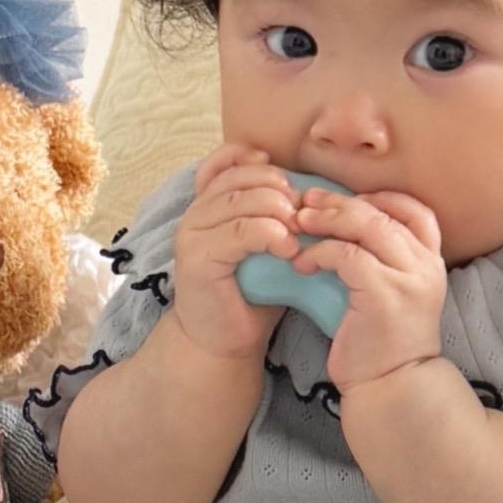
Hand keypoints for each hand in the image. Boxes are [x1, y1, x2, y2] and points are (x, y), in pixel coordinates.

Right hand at [168, 141, 296, 363]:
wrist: (223, 341)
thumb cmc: (251, 294)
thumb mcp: (266, 246)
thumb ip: (274, 215)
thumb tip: (311, 189)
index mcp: (207, 206)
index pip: (224, 162)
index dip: (254, 160)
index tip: (287, 178)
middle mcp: (194, 215)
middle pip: (240, 179)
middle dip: (280, 189)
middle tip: (306, 213)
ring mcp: (192, 234)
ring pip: (242, 202)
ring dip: (280, 212)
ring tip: (300, 232)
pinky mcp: (197, 258)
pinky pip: (242, 231)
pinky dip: (272, 235)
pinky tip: (288, 250)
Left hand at [290, 186, 447, 392]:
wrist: (390, 386)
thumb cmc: (381, 341)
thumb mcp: (390, 292)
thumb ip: (380, 259)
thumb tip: (340, 222)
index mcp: (430, 261)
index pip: (415, 209)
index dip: (378, 197)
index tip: (343, 200)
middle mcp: (426, 265)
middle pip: (383, 211)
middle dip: (339, 202)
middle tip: (305, 203)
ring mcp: (409, 279)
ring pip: (366, 225)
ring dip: (326, 220)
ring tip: (298, 224)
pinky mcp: (384, 294)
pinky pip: (348, 255)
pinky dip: (320, 252)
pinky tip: (302, 264)